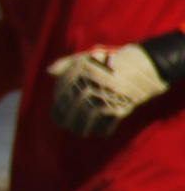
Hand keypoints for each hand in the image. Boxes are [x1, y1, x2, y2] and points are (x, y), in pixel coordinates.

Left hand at [48, 45, 169, 136]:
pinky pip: (106, 122)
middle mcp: (91, 83)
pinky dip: (102, 130)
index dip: (58, 106)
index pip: (62, 94)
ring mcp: (105, 95)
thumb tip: (49, 71)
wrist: (141, 65)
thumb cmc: (110, 62)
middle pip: (73, 106)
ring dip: (82, 127)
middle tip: (65, 126)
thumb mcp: (87, 57)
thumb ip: (66, 63)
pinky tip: (99, 132)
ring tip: (80, 132)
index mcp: (81, 71)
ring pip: (87, 117)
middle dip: (68, 119)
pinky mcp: (119, 106)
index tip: (58, 115)